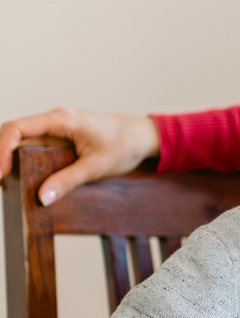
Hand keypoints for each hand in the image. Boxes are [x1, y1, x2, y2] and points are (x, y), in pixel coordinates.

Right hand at [0, 107, 158, 205]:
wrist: (146, 136)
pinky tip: (19, 180)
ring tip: (5, 184)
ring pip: (22, 142)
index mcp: (61, 119)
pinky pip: (36, 149)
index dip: (1, 149)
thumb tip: (41, 198)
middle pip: (13, 134)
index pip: (17, 128)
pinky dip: (24, 162)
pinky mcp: (63, 140)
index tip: (0, 173)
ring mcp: (57, 130)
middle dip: (0, 156)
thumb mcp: (97, 166)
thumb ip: (68, 181)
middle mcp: (55, 121)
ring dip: (10, 160)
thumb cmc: (126, 144)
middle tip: (0, 182)